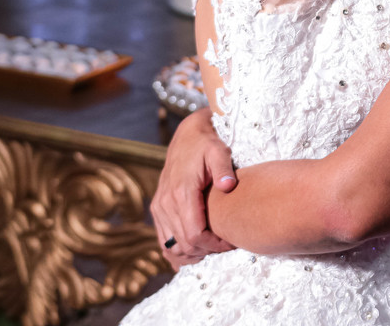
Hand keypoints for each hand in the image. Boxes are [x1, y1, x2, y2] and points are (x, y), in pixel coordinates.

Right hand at [151, 109, 238, 269]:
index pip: (195, 234)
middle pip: (184, 245)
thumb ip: (224, 168)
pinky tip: (196, 251)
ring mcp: (159, 208)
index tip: (231, 243)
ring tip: (213, 248)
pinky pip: (164, 240)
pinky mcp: (157, 209)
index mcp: (181, 193)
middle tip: (226, 247)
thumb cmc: (206, 144)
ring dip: (192, 254)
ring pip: (171, 247)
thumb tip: (228, 186)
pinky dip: (178, 251)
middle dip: (207, 251)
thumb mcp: (219, 151)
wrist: (187, 136)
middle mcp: (166, 203)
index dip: (214, 245)